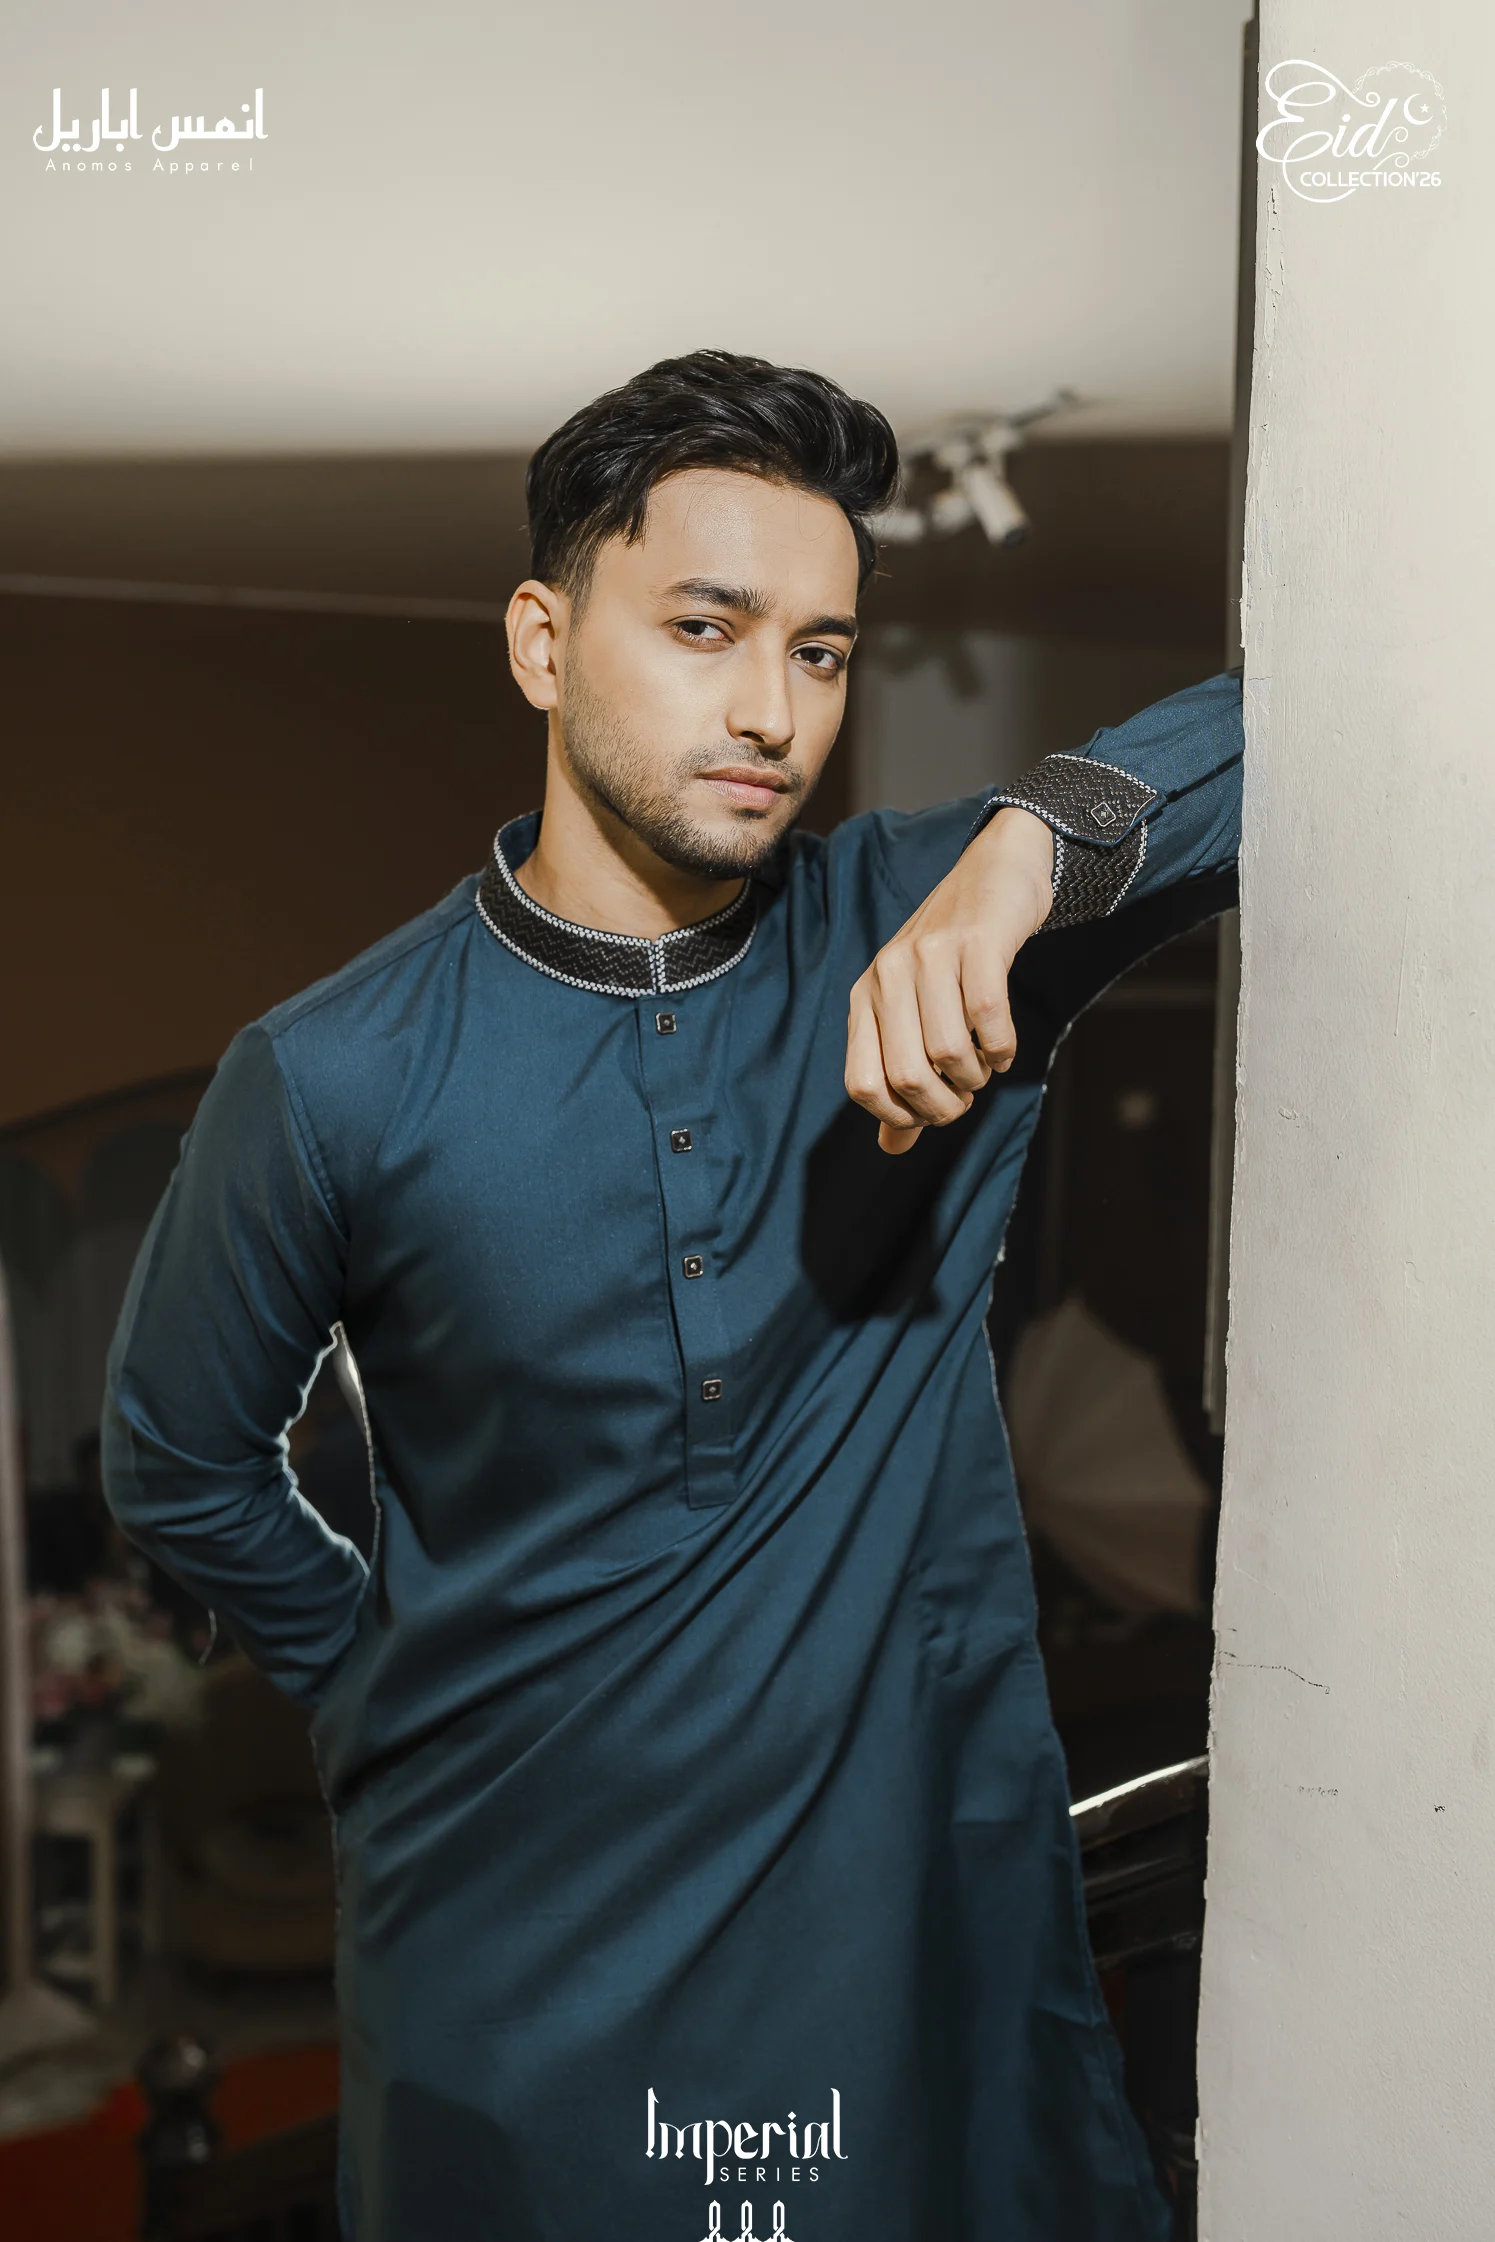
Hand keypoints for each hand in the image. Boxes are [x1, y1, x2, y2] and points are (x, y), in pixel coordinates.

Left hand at [844, 808, 1054, 1154]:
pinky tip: (1003, 1047)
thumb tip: (891, 1147)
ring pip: (947, 1052)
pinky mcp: (976, 944)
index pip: (861, 1086)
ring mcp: (930, 956)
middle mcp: (887, 976)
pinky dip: (1001, 1047)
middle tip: (966, 1095)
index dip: (901, 1114)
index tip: (932, 1110)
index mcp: (864, 997)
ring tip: (985, 1067)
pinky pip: (986, 1017)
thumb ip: (900, 1078)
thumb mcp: (913, 1010)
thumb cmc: (952, 956)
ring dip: (975, 1077)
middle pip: (906, 1076)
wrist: (994, 873)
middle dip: (945, 1105)